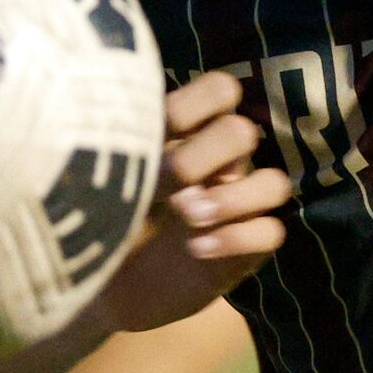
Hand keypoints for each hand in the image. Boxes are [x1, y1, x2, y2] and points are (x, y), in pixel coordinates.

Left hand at [97, 71, 288, 331]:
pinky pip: (272, 232)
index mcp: (186, 134)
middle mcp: (216, 164)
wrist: (101, 280)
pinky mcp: (243, 250)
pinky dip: (237, 238)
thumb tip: (137, 138)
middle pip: (244, 131)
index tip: (165, 130)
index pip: (220, 91)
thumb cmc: (98, 216)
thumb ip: (119, 150)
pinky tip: (196, 248)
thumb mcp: (99, 177)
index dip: (200, 104)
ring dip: (234, 197)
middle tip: (173, 184)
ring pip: (274, 183)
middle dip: (211, 153)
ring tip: (189, 216)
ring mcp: (234, 206)